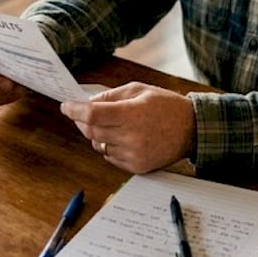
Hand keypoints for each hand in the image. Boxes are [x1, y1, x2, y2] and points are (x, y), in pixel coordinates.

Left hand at [61, 82, 195, 173]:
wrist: (192, 129)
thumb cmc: (165, 106)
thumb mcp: (139, 90)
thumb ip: (111, 96)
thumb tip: (87, 103)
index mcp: (132, 114)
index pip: (93, 114)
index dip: (75, 110)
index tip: (66, 106)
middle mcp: (131, 137)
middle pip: (91, 132)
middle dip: (82, 121)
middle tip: (81, 114)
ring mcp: (134, 154)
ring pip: (99, 146)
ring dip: (98, 135)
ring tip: (114, 125)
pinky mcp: (137, 167)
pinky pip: (110, 157)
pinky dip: (110, 146)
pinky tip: (124, 137)